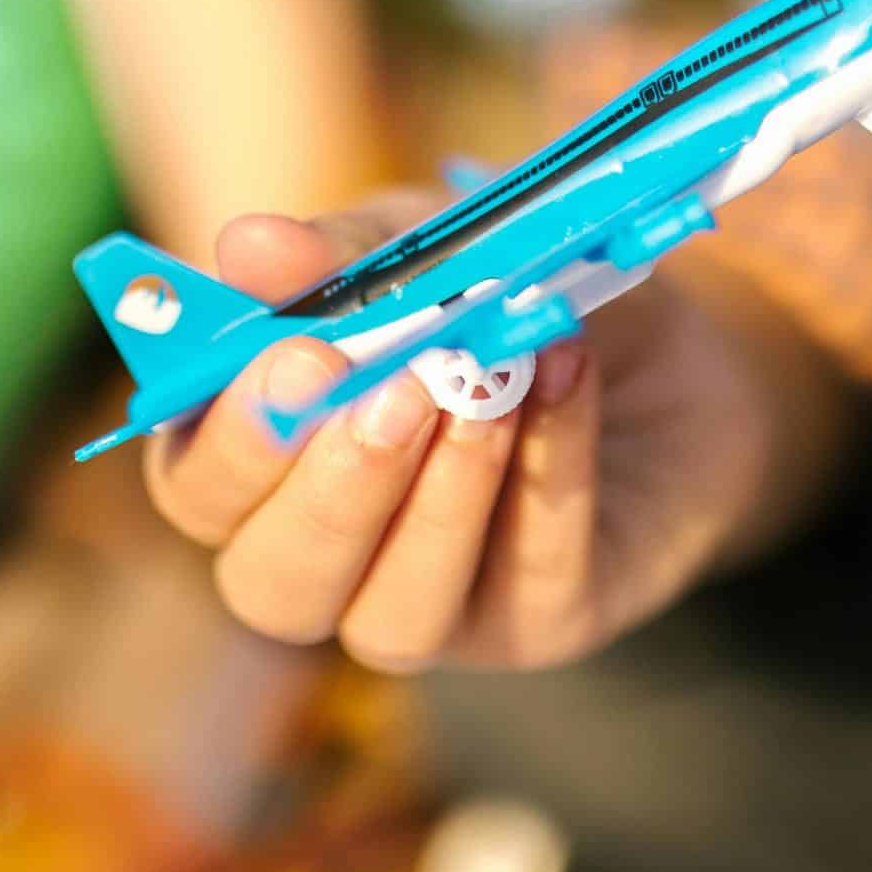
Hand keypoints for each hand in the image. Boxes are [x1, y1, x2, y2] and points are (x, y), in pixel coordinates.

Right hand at [139, 193, 817, 670]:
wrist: (673, 346)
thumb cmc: (506, 295)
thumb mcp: (426, 247)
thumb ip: (341, 256)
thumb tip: (246, 245)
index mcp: (265, 466)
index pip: (198, 490)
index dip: (235, 439)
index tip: (301, 356)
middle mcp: (331, 558)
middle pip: (274, 585)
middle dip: (332, 493)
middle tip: (397, 391)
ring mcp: (434, 607)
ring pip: (394, 617)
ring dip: (441, 500)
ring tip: (491, 387)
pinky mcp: (539, 626)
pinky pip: (529, 582)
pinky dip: (546, 475)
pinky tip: (565, 376)